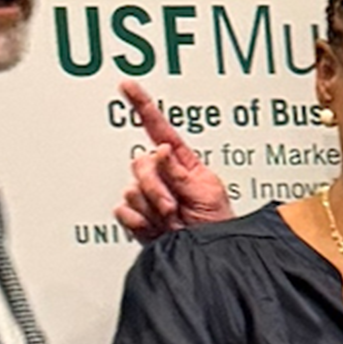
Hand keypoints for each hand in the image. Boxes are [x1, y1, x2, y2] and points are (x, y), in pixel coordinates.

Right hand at [114, 80, 234, 240]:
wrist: (209, 257)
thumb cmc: (217, 225)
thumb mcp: (208, 192)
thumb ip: (180, 171)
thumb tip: (161, 150)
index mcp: (180, 163)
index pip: (158, 128)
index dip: (142, 106)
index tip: (128, 86)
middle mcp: (160, 175)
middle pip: (140, 163)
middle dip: (157, 186)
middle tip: (174, 205)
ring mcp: (147, 196)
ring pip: (133, 189)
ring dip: (155, 207)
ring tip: (174, 220)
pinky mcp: (136, 215)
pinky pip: (125, 211)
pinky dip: (142, 222)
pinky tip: (159, 228)